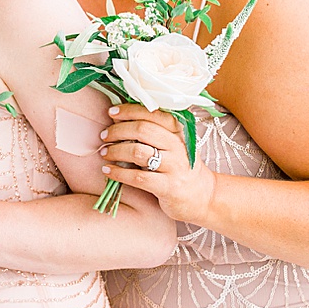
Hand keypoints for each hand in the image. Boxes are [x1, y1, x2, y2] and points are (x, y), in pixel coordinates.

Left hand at [99, 103, 216, 223]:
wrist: (203, 196)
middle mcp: (178, 146)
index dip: (129, 111)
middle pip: (142, 130)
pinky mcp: (169, 187)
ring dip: (115, 151)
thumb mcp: (173, 145)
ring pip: (138, 151)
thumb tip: (119, 118)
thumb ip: (153, 131)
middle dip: (117, 131)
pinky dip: (118, 173)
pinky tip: (108, 171)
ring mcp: (175, 167)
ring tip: (104, 153)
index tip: (111, 112)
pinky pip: (138, 177)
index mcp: (179, 132)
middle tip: (104, 136)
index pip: (152, 113)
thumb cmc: (181, 167)